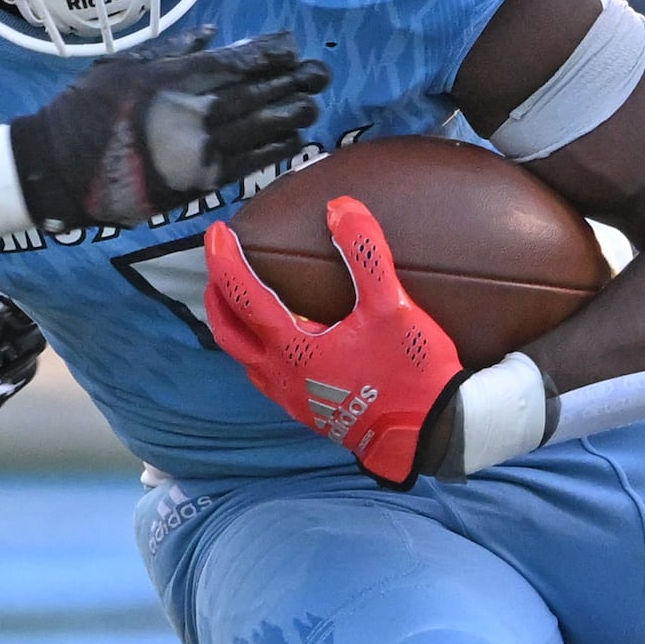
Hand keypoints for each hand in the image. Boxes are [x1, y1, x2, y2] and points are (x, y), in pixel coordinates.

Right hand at [7, 25, 329, 229]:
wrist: (59, 168)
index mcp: (175, 78)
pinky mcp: (198, 181)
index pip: (237, 61)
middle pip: (258, 93)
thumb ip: (172, 48)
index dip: (270, 52)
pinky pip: (249, 163)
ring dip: (292, 114)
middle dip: (293, 81)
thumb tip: (213, 33)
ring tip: (312, 103)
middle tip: (319, 73)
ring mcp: (198, 149)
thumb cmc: (85, 109)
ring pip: (261, 128)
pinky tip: (295, 140)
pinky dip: (276, 150)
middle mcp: (194, 112)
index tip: (290, 45)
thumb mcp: (124, 64)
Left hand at [202, 198, 461, 484]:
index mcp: (292, 349)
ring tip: (243, 301)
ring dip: (237, 326)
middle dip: (217, 296)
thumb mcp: (392, 307)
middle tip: (218, 267)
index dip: (225, 259)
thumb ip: (365, 254)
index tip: (218, 232)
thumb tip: (341, 208)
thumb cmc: (410, 373)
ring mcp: (293, 399)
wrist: (427, 435)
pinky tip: (285, 341)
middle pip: (229, 333)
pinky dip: (261, 350)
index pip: (242, 295)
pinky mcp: (311, 414)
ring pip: (246, 360)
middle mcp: (282, 377)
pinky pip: (269, 377)